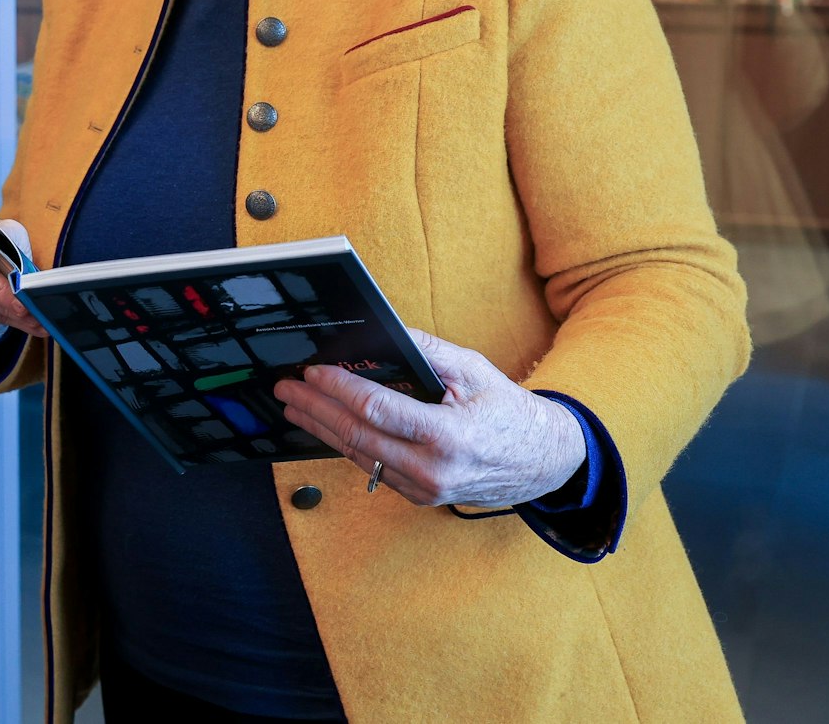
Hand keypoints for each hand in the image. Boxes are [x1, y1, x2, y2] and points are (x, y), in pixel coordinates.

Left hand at [272, 328, 586, 508]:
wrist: (543, 462)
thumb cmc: (508, 411)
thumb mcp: (474, 370)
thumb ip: (426, 352)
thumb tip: (380, 332)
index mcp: (448, 436)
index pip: (376, 409)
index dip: (337, 388)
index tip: (311, 370)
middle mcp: (433, 470)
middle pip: (357, 435)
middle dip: (315, 408)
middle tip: (285, 387)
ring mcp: (424, 489)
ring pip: (358, 455)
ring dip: (321, 428)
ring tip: (294, 404)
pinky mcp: (420, 496)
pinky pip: (372, 467)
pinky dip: (345, 443)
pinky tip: (325, 425)